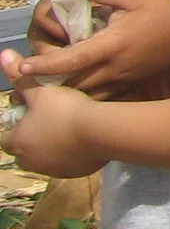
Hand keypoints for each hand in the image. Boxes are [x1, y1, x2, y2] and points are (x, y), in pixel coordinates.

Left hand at [0, 65, 105, 179]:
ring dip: (52, 147)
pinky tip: (83, 138)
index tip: (28, 114)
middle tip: (50, 120)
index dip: (15, 125)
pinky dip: (71, 153)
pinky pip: (68, 163)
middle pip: (25, 150)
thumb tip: (2, 55)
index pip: (5, 138)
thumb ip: (20, 77)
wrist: (100, 131)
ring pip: (46, 158)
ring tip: (68, 127)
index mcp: (17, 143)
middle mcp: (30, 161)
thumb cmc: (64, 111)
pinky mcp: (74, 173)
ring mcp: (52, 170)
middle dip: (32, 138)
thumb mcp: (41, 91)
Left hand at [12, 0, 169, 96]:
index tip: (22, 65)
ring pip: (84, 96)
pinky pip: (100, 97)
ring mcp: (122, 80)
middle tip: (31, 73)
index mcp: (112, 44)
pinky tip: (73, 90)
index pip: (71, 59)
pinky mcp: (130, 85)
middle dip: (48, 82)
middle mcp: (114, 68)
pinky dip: (82, 97)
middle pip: (72, 84)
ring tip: (48, 84)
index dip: (44, 64)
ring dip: (64, 92)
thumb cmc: (163, 9)